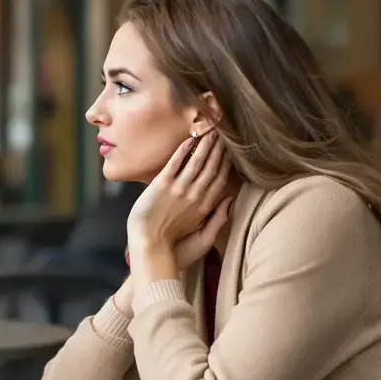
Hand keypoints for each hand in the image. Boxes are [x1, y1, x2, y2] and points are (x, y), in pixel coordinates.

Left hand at [127, 133, 233, 267]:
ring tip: (210, 131)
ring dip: (205, 146)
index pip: (220, 179)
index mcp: (205, 207)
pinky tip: (189, 140)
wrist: (150, 247)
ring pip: (196, 163)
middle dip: (218, 149)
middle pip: (211, 167)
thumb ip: (219, 219)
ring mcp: (178, 189)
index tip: (230, 150)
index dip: (226, 163)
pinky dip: (182, 151)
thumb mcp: (204, 238)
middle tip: (222, 133)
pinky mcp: (161, 185)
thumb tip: (231, 200)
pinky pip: (174, 164)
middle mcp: (195, 195)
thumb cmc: (175, 247)